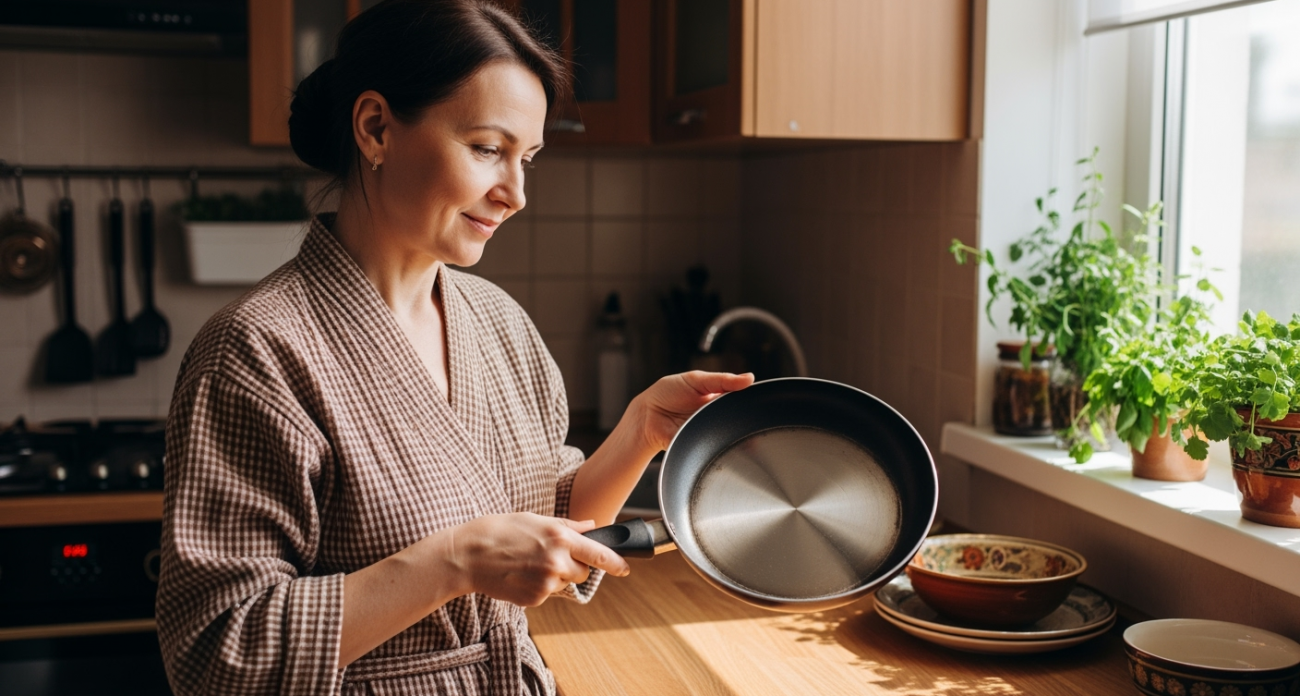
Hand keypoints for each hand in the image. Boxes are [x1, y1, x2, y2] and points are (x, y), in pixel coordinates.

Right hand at [448, 513, 629, 606]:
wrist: (468, 554)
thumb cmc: (500, 530)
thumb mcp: (535, 519)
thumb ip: (568, 525)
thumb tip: (592, 527)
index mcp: (560, 537)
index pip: (598, 553)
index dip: (616, 563)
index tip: (626, 569)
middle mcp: (556, 561)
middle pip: (583, 573)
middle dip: (574, 567)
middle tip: (551, 557)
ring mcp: (545, 582)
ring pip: (564, 584)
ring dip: (554, 577)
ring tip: (528, 564)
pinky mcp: (534, 599)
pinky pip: (547, 594)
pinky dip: (538, 587)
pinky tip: (520, 575)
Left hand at [632, 371, 754, 452]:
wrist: (646, 417)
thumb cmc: (667, 393)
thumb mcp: (695, 380)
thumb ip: (722, 380)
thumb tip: (749, 378)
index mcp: (718, 396)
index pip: (741, 397)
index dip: (749, 398)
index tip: (756, 396)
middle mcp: (717, 414)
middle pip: (739, 416)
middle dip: (743, 414)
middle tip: (742, 409)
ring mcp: (711, 430)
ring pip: (731, 432)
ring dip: (732, 428)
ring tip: (724, 420)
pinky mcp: (704, 445)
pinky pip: (718, 447)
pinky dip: (720, 442)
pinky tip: (719, 435)